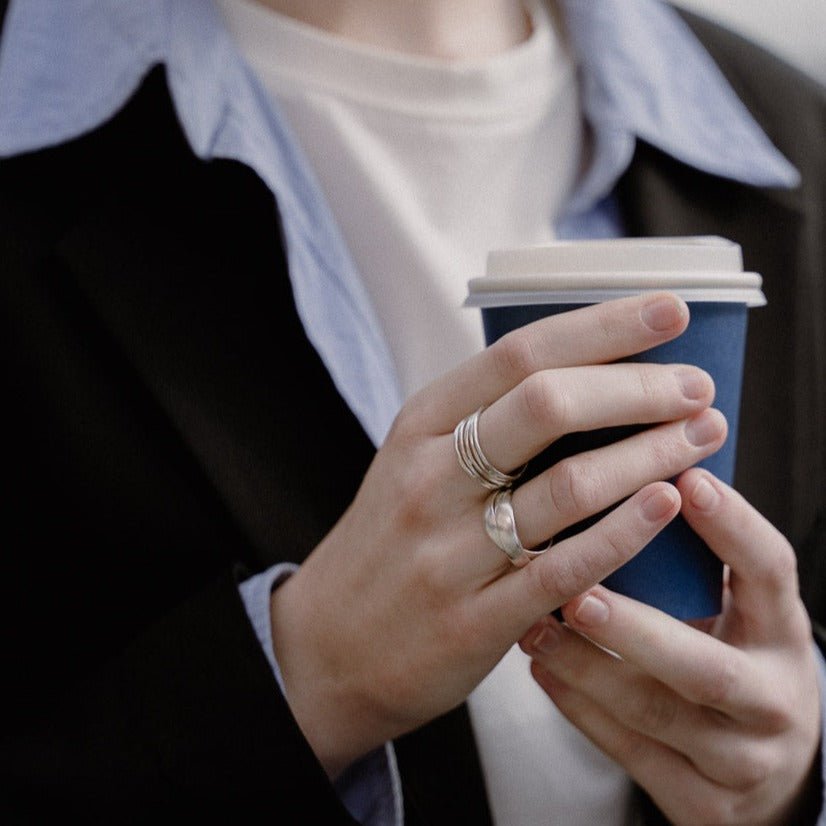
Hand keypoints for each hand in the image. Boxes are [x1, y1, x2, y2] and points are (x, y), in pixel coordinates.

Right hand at [270, 294, 725, 776]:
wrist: (330, 646)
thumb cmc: (389, 542)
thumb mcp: (413, 462)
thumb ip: (482, 421)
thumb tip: (588, 376)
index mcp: (419, 427)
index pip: (518, 354)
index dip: (602, 327)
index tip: (669, 310)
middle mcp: (429, 479)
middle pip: (547, 406)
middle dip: (638, 387)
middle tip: (697, 386)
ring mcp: (449, 551)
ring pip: (567, 487)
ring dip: (649, 454)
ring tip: (701, 436)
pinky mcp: (474, 620)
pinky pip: (565, 568)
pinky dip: (625, 533)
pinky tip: (667, 505)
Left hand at [521, 469, 820, 825]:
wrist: (771, 774)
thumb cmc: (733, 658)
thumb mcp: (738, 613)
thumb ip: (694, 563)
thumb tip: (625, 477)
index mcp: (782, 634)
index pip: (770, 573)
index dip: (733, 527)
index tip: (686, 479)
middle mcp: (772, 699)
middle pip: (706, 667)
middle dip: (636, 630)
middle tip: (578, 593)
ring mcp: (739, 759)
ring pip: (654, 713)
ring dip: (587, 668)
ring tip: (535, 626)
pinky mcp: (700, 803)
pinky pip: (629, 753)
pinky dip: (579, 708)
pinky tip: (541, 668)